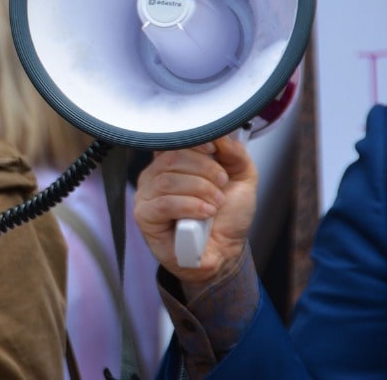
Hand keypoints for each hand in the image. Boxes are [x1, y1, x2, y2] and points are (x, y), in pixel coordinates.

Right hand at [134, 136, 257, 292]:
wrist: (225, 252)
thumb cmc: (227, 217)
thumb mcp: (242, 178)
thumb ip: (234, 153)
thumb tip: (220, 135)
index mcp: (173, 162)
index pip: (173, 140)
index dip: (193, 142)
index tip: (213, 150)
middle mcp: (155, 176)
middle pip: (172, 158)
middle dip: (205, 170)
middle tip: (221, 185)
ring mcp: (147, 195)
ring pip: (168, 180)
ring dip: (200, 190)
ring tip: (215, 204)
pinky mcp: (144, 216)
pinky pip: (164, 203)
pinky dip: (190, 206)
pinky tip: (205, 214)